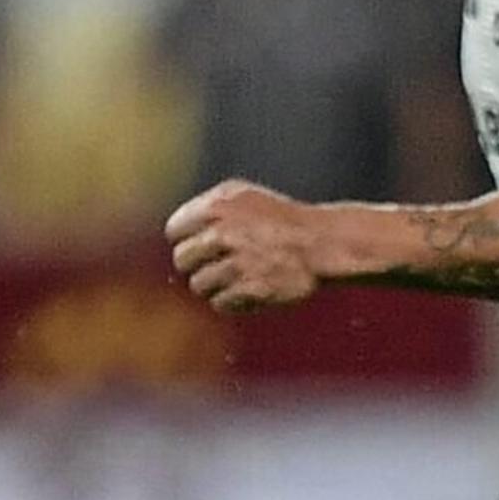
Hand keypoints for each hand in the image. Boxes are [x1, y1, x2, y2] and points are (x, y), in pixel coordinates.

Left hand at [166, 180, 327, 313]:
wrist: (324, 243)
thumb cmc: (283, 219)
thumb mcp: (244, 195)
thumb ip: (208, 207)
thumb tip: (177, 230)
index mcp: (217, 206)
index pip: (175, 230)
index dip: (188, 239)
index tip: (205, 246)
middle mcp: (223, 233)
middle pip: (182, 260)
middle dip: (199, 264)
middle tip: (222, 264)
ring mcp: (236, 263)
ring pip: (199, 285)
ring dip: (216, 285)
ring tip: (238, 278)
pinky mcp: (251, 290)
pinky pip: (221, 304)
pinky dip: (233, 301)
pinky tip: (249, 290)